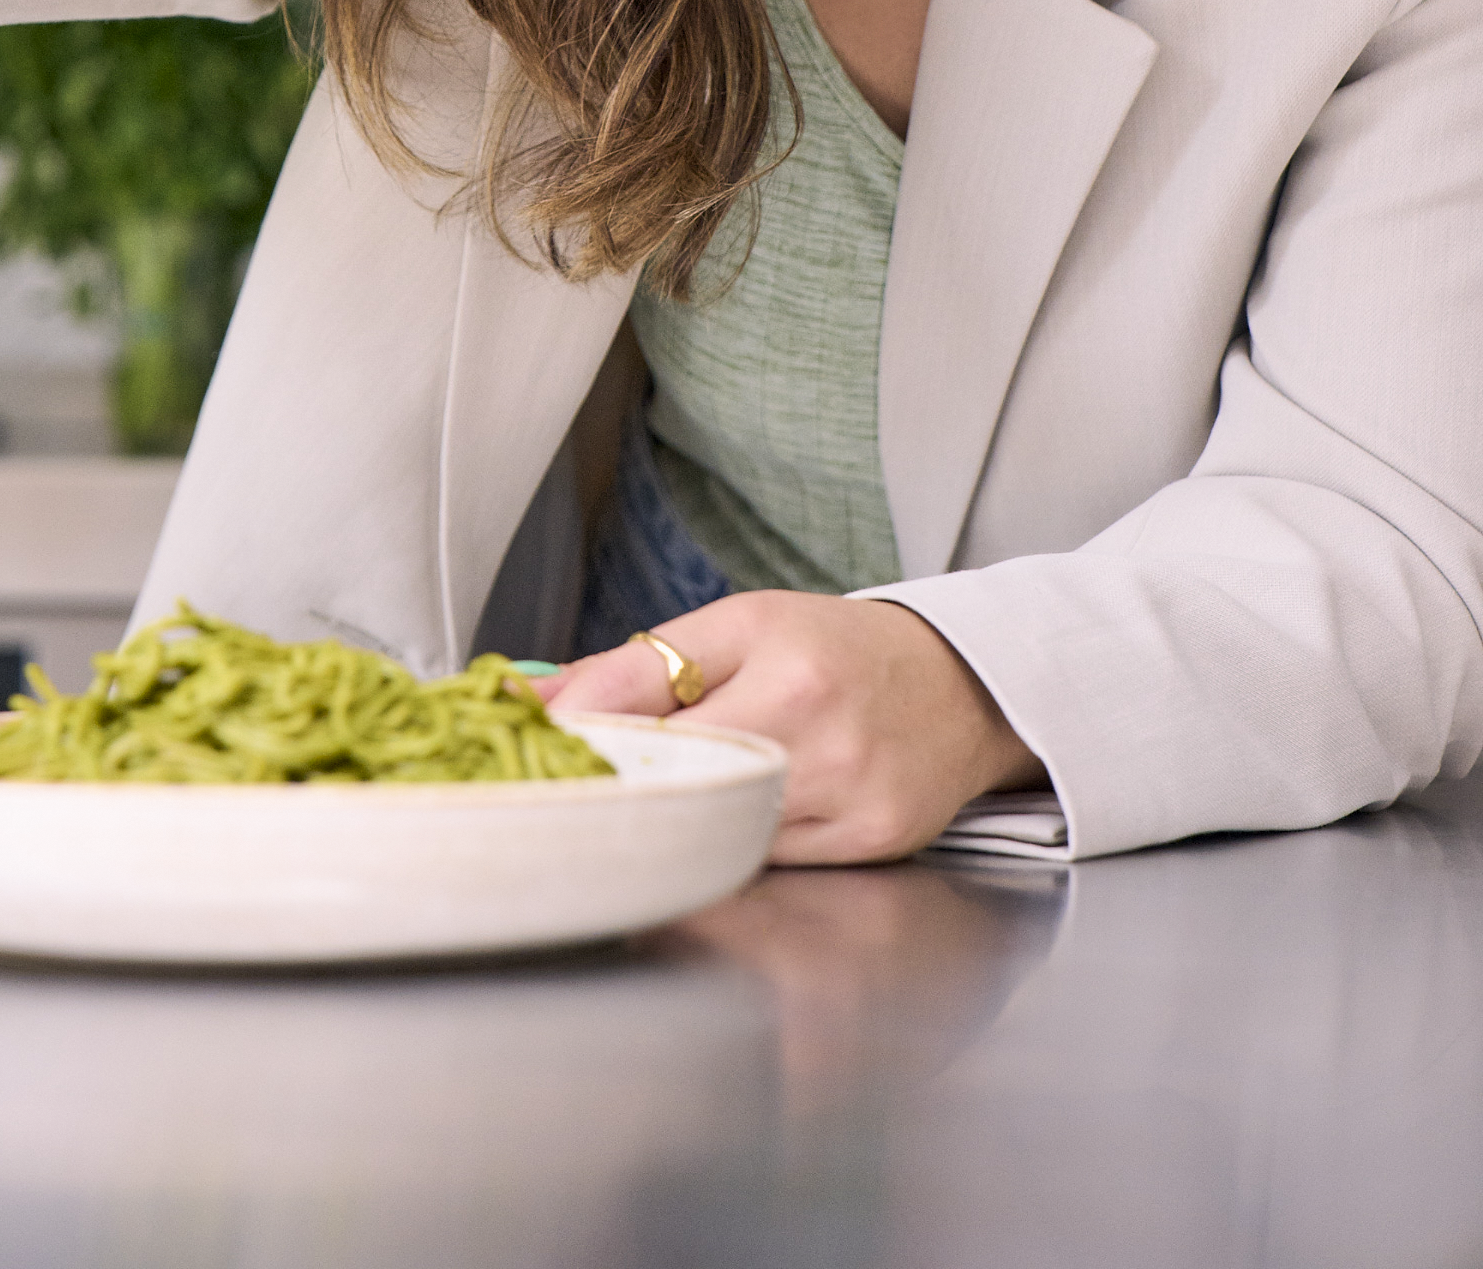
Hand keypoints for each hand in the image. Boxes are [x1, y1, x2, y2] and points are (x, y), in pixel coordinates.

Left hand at [540, 591, 1045, 863]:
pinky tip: (734, 823)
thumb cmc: (838, 648)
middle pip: (682, 784)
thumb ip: (634, 666)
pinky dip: (738, 847)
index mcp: (783, 668)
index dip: (580, 739)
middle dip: (624, 789)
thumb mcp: (741, 624)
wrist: (960, 684)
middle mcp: (822, 738)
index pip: (650, 717)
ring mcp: (850, 802)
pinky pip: (770, 864)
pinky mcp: (871, 848)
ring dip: (679, 823)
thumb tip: (529, 698)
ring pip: (722, 833)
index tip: (531, 751)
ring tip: (662, 801)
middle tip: (581, 790)